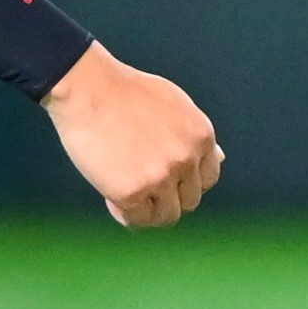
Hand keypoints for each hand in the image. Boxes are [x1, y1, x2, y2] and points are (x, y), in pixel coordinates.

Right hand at [41, 44, 220, 225]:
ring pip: (166, 216)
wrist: (87, 88)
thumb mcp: (174, 105)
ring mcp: (161, 177)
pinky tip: (111, 195)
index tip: (163, 176)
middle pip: (189, 200)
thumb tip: (220, 158)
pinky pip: (137, 220)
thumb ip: (195, 135)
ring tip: (126, 192)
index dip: (184, 181)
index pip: (207, 179)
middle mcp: (187, 159)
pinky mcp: (132, 192)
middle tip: (140, 183)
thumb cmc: (124, 92)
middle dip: (167, 196)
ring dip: (148, 210)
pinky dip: (124, 213)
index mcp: (201, 136)